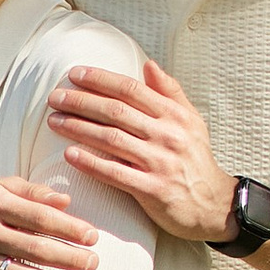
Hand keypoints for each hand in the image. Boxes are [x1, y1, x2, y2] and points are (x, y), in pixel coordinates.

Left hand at [48, 58, 238, 246]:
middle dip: (81, 102)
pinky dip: (91, 163)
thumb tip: (149, 65)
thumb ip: (171, 92)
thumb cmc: (196, 160)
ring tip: (54, 122)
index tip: (74, 75)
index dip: (100, 80)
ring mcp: (160, 163)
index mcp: (174, 115)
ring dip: (79, 129)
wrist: (215, 205)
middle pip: (116, 112)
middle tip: (55, 98)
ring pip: (111, 140)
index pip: (131, 90)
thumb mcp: (191, 121)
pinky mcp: (153, 190)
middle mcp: (167, 135)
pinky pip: (115, 173)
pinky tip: (69, 155)